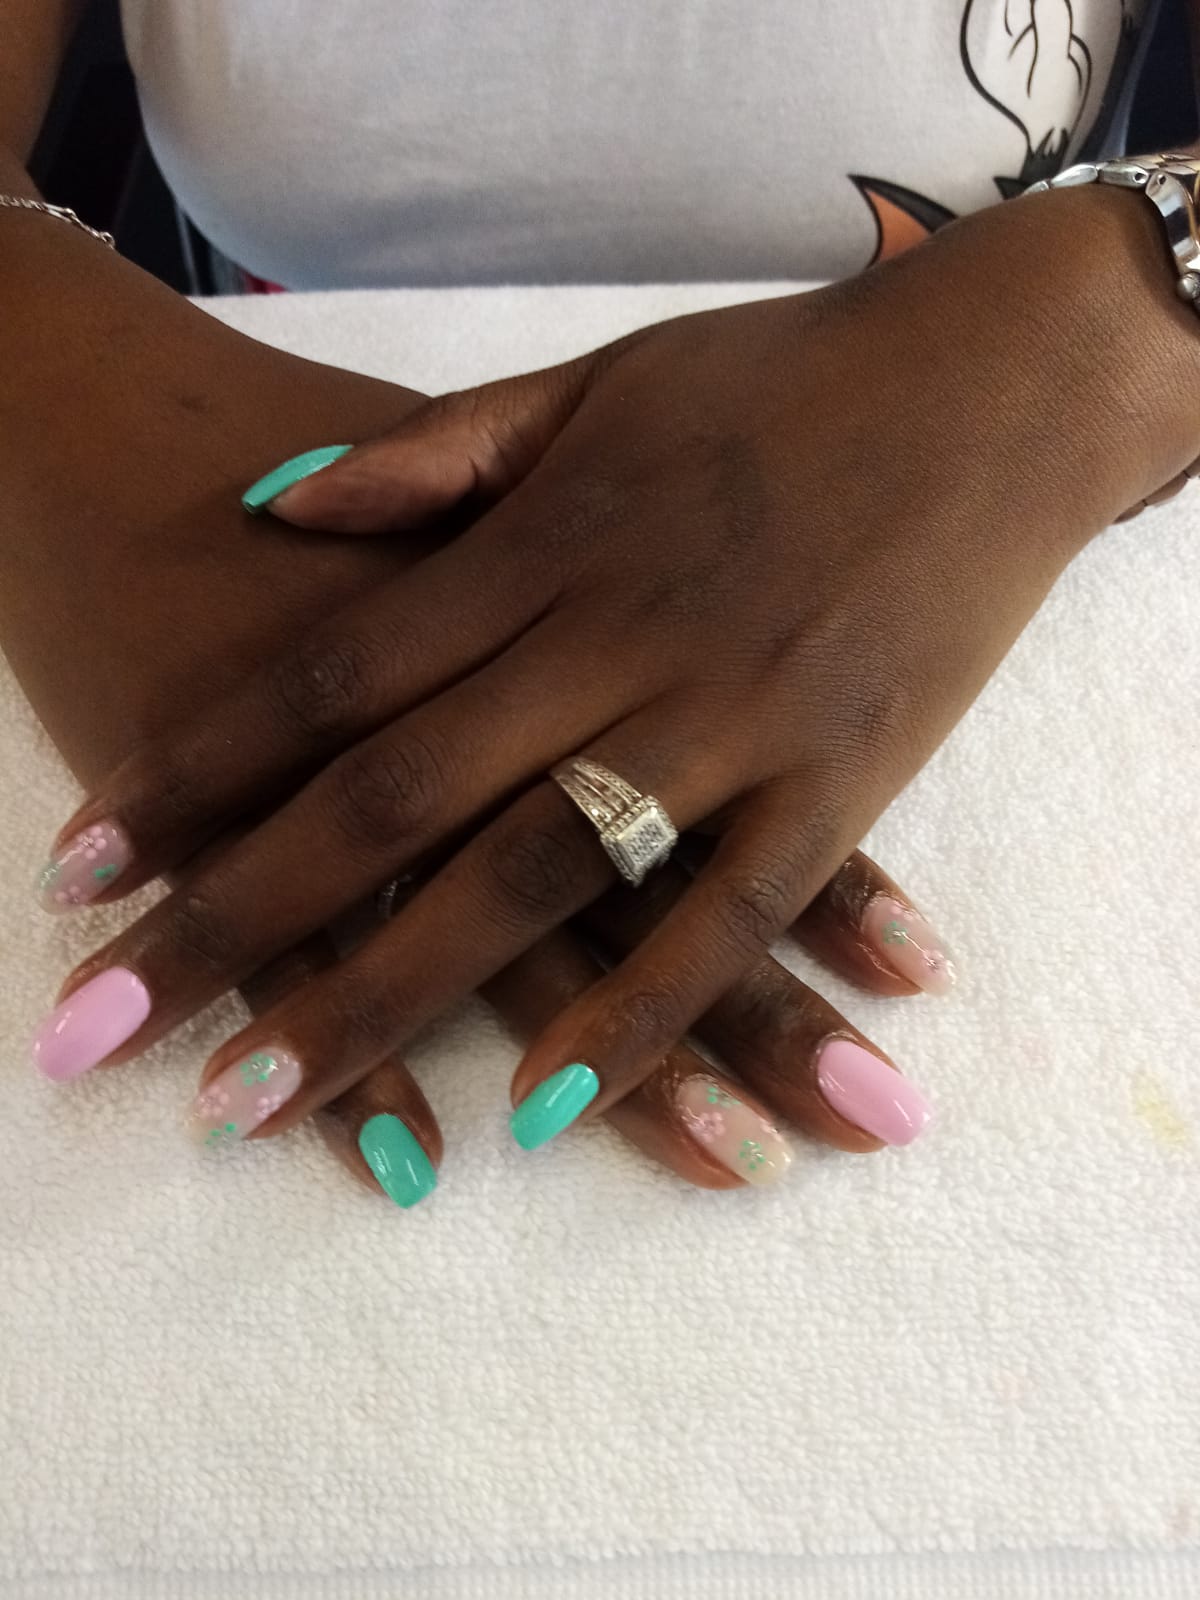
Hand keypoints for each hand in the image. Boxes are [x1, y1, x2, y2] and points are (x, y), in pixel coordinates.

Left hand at [1, 262, 936, 1195]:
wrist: (993, 382)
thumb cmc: (779, 380)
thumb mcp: (594, 383)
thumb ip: (436, 455)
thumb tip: (279, 507)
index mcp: (542, 540)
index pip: (330, 678)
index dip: (196, 775)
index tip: (80, 873)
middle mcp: (615, 637)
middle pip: (395, 799)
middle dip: (240, 922)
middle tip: (105, 1032)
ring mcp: (730, 718)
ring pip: (537, 880)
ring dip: (391, 1001)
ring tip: (263, 1102)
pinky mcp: (840, 779)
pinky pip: (726, 917)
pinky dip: (640, 1018)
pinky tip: (547, 1117)